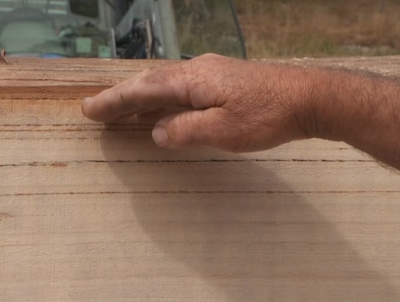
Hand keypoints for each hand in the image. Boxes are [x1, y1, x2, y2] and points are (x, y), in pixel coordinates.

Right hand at [81, 54, 313, 151]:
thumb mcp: (222, 132)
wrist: (310, 98)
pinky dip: (163, 99)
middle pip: (149, 82)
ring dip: (141, 98)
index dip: (114, 101)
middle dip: (121, 97)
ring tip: (120, 111)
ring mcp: (212, 73)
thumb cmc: (268, 116)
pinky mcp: (225, 81)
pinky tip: (164, 110)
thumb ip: (184, 131)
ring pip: (166, 84)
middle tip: (96, 110)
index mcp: (192, 80)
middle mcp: (198, 70)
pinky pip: (182, 88)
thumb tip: (156, 131)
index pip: (142, 90)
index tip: (89, 110)